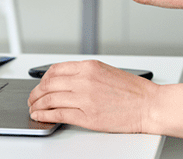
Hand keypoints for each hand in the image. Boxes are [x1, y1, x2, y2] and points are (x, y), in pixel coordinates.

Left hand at [28, 60, 157, 131]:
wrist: (150, 105)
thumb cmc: (133, 91)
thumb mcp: (106, 72)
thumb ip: (86, 74)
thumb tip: (66, 80)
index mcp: (89, 66)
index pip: (55, 69)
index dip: (42, 78)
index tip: (40, 84)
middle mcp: (84, 80)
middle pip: (49, 84)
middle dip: (36, 92)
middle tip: (32, 98)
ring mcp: (84, 98)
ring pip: (50, 99)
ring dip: (37, 104)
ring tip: (33, 108)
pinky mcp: (87, 116)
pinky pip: (58, 114)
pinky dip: (45, 115)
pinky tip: (40, 116)